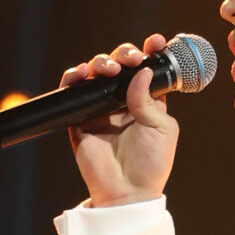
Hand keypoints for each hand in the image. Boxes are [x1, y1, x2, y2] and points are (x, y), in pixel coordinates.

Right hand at [62, 34, 179, 206]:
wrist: (127, 192)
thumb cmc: (150, 164)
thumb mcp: (162, 129)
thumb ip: (150, 100)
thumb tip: (141, 72)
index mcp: (148, 102)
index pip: (146, 70)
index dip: (150, 52)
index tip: (155, 42)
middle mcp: (123, 101)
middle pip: (120, 65)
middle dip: (124, 54)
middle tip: (130, 59)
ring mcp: (100, 108)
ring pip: (97, 72)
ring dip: (101, 62)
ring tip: (109, 70)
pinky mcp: (79, 117)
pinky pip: (73, 90)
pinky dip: (74, 77)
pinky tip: (83, 74)